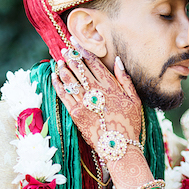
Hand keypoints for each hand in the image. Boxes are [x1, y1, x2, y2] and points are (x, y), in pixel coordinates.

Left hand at [51, 38, 141, 155]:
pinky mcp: (76, 113)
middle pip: (79, 69)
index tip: (76, 41)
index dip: (83, 51)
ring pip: (69, 80)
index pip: (93, 63)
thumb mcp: (135, 100)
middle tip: (64, 49)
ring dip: (62, 68)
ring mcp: (84, 102)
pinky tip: (53, 77)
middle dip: (70, 57)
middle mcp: (96, 91)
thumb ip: (125, 79)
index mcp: (110, 86)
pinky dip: (57, 84)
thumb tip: (118, 60)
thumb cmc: (130, 124)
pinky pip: (64, 95)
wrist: (120, 147)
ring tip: (58, 60)